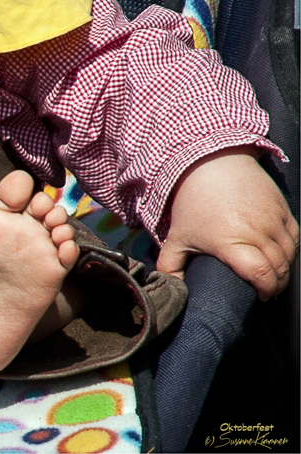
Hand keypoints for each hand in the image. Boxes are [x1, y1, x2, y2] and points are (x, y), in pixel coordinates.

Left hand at [157, 147, 298, 300]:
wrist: (210, 162)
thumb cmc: (193, 201)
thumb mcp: (178, 235)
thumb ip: (171, 264)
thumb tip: (171, 287)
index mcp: (232, 242)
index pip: (262, 275)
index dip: (265, 290)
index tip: (259, 295)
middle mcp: (257, 232)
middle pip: (280, 269)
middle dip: (276, 285)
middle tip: (266, 290)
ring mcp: (273, 219)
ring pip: (290, 254)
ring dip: (285, 269)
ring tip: (272, 276)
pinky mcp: (282, 208)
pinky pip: (295, 237)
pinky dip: (291, 250)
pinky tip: (280, 256)